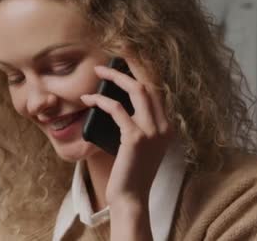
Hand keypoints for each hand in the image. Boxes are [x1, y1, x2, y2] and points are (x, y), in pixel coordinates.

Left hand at [80, 57, 172, 206]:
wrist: (131, 198)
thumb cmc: (130, 173)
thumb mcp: (140, 146)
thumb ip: (136, 125)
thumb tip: (117, 102)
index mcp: (167, 126)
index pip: (157, 90)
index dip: (143, 71)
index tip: (127, 60)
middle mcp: (164, 126)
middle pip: (149, 84)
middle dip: (131, 65)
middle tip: (112, 57)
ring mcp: (152, 131)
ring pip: (137, 90)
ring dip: (115, 77)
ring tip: (98, 71)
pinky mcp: (135, 138)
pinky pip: (117, 109)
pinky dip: (101, 101)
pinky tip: (89, 99)